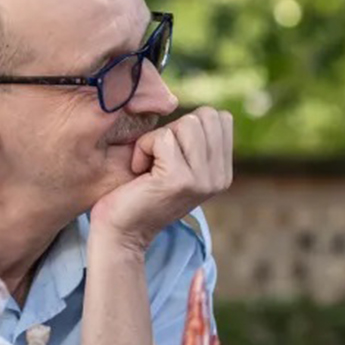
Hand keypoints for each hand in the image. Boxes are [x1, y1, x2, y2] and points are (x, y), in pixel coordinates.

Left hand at [90, 107, 232, 251]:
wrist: (121, 232)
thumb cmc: (142, 192)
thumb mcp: (181, 165)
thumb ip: (198, 143)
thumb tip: (207, 112)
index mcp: (223, 173)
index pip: (220, 118)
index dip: (187, 126)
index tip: (171, 155)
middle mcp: (219, 178)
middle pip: (205, 117)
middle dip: (174, 130)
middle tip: (158, 159)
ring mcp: (202, 180)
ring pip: (186, 124)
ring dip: (157, 139)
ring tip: (149, 166)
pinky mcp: (179, 180)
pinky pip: (162, 138)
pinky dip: (142, 149)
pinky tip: (139, 172)